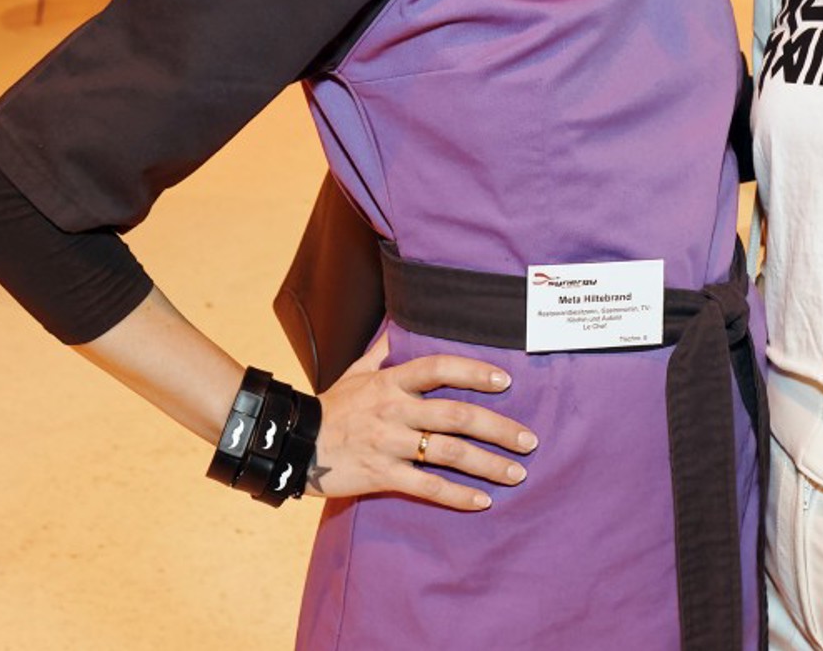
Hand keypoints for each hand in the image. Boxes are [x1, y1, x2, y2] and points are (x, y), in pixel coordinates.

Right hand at [311, 334, 535, 509]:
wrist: (293, 443)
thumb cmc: (332, 405)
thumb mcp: (356, 370)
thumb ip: (385, 349)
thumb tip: (403, 319)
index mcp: (391, 381)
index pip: (438, 369)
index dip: (473, 372)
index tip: (505, 381)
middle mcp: (393, 410)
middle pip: (456, 416)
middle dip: (498, 428)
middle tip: (529, 440)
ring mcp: (388, 444)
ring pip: (447, 454)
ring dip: (487, 464)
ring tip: (517, 473)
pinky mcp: (381, 475)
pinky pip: (426, 487)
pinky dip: (457, 496)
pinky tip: (482, 501)